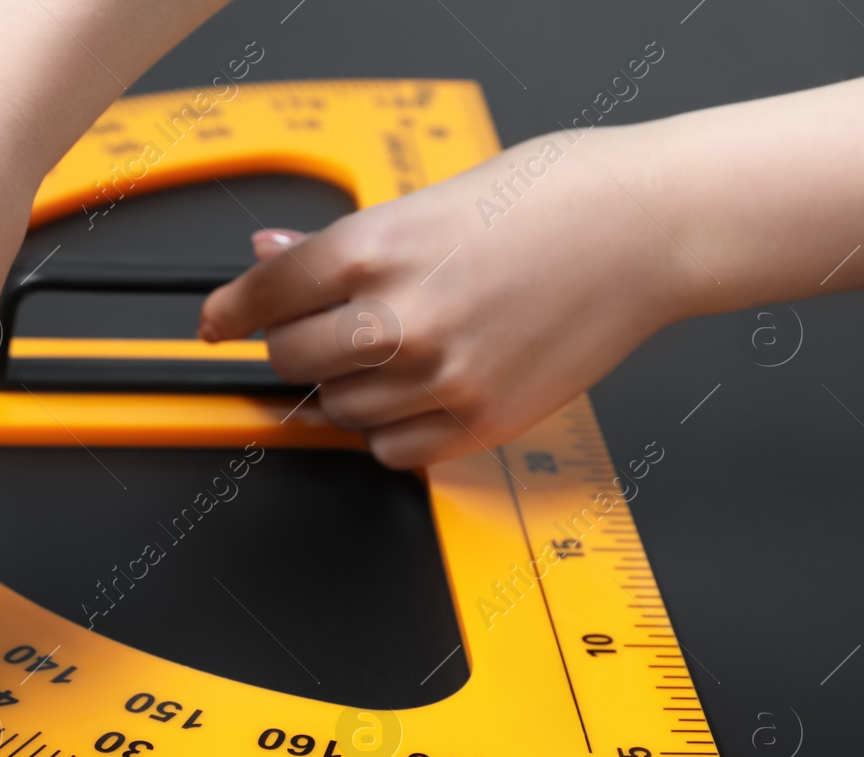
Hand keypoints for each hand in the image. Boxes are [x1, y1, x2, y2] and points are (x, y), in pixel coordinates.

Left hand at [198, 126, 690, 467]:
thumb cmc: (553, 199)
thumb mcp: (430, 199)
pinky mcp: (479, 423)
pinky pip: (394, 452)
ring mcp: (437, 379)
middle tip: (321, 333)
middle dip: (294, 347)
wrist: (646, 229)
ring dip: (349, 389)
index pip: (264, 297)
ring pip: (340, 411)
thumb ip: (342, 243)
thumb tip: (273, 254)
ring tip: (397, 352)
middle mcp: (396, 319)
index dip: (229, 311)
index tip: (217, 323)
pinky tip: (419, 395)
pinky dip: (392, 432)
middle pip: (291, 362)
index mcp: (374, 250)